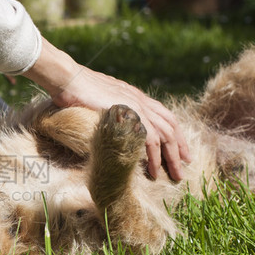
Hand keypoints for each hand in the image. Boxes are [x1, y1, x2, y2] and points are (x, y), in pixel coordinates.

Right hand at [22, 38, 191, 180]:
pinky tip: (154, 171)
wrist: (69, 79)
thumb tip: (107, 122)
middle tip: (185, 165)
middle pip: (171, 125)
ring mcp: (137, 106)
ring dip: (172, 157)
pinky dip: (154, 157)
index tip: (179, 149)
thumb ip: (109, 109)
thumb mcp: (99, 100)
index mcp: (136, 96)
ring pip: (165, 135)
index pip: (164, 115)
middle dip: (180, 147)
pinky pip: (150, 139)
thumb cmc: (76, 89)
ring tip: (175, 175)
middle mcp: (141, 100)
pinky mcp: (131, 115)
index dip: (174, 132)